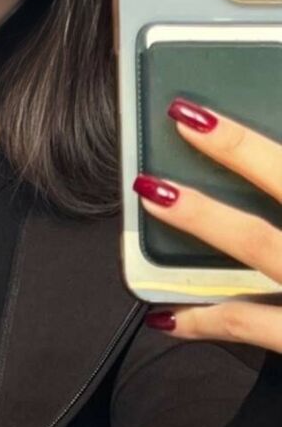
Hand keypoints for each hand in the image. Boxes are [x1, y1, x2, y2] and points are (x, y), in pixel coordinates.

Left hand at [132, 97, 281, 352]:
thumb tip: (271, 168)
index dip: (259, 138)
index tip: (224, 103)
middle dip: (237, 149)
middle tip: (184, 118)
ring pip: (257, 242)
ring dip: (204, 215)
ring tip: (155, 192)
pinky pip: (248, 324)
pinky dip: (202, 318)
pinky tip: (165, 314)